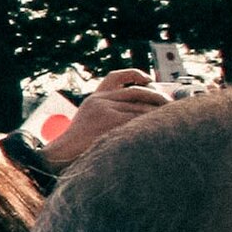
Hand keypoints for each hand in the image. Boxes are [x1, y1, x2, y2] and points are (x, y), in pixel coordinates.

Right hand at [44, 70, 167, 168]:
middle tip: (170, 105)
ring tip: (170, 120)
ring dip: (158, 114)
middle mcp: (99, 100)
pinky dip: (152, 123)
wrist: (61, 157)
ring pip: (141, 107)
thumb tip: (145, 110)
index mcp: (93, 99)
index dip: (134, 74)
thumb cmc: (79, 148)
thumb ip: (110, 114)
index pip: (114, 78)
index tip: (149, 79)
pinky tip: (159, 129)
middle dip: (157, 97)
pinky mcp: (110, 119)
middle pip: (136, 92)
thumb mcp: (90, 124)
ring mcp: (104, 109)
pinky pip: (139, 119)